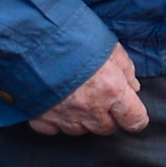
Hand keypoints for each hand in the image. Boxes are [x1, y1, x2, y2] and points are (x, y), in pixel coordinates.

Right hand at [30, 44, 147, 135]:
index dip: (135, 118)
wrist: (30, 36)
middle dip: (107, 116)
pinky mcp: (41, 117)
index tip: (130, 113)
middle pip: (107, 128)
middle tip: (99, 97)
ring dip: (81, 119)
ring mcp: (65, 115)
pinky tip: (54, 104)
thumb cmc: (72, 36)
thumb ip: (125, 70)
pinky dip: (54, 121)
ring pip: (80, 131)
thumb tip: (133, 87)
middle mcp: (91, 108)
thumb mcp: (109, 47)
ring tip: (74, 97)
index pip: (135, 121)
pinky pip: (52, 129)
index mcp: (112, 90)